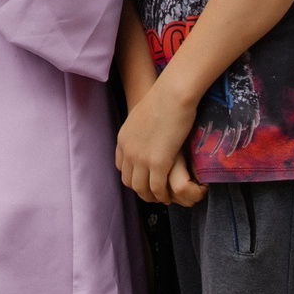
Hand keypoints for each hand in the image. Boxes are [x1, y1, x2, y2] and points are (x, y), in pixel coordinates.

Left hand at [115, 79, 207, 206]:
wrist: (171, 94)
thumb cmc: (163, 99)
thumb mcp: (142, 116)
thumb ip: (140, 129)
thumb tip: (148, 132)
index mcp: (123, 140)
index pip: (122, 167)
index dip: (134, 175)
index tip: (146, 178)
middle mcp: (128, 151)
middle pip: (129, 181)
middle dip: (142, 190)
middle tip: (156, 193)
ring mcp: (141, 158)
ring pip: (142, 189)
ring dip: (152, 196)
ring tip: (163, 198)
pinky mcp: (158, 163)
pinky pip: (157, 188)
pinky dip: (162, 195)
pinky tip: (170, 196)